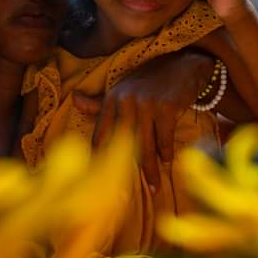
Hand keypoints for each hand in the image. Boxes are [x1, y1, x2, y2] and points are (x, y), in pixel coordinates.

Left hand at [71, 51, 215, 190]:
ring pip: (146, 144)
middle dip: (128, 171)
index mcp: (112, 98)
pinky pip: (165, 137)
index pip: (101, 134)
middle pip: (124, 144)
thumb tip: (74, 99)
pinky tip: (168, 161)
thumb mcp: (123, 89)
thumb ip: (99, 102)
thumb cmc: (150, 81)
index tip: (100, 180)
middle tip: (129, 193)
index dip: (100, 158)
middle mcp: (126, 100)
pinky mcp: (166, 106)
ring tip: (155, 187)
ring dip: (151, 168)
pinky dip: (166, 152)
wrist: (183, 64)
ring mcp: (146, 103)